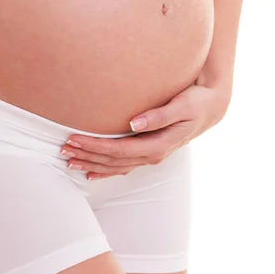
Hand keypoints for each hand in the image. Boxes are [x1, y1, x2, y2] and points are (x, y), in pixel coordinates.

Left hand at [60, 80, 231, 179]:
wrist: (212, 107)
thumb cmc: (196, 102)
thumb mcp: (183, 105)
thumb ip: (159, 115)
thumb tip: (134, 123)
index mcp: (159, 145)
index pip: (119, 150)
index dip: (95, 147)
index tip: (74, 139)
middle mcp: (154, 155)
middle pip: (113, 161)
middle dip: (87, 156)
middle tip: (62, 149)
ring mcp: (152, 156)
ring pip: (116, 166)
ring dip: (92, 163)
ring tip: (69, 160)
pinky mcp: (150, 151)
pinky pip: (123, 165)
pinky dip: (105, 169)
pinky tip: (90, 171)